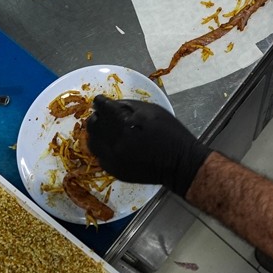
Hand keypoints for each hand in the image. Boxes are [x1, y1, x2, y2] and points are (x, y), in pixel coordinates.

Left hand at [86, 95, 211, 196]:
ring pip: (92, 142)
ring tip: (108, 131)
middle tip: (105, 116)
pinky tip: (114, 145)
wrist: (179, 163)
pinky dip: (104, 148)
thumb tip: (110, 105)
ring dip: (98, 134)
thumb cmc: (170, 133)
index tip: (102, 101)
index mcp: (124, 123)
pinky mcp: (114, 171)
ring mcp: (112, 159)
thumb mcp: (152, 110)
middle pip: (92, 125)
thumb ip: (128, 105)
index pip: (102, 107)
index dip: (101, 102)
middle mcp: (114, 142)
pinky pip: (100, 156)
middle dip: (97, 117)